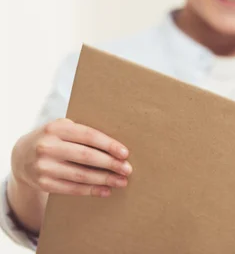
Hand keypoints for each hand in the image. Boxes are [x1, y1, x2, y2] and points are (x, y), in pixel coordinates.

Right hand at [11, 118, 131, 197]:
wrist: (22, 155)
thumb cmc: (54, 138)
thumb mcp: (64, 128)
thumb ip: (84, 133)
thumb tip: (117, 147)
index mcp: (57, 128)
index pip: (89, 136)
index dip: (109, 145)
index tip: (125, 153)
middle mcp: (48, 146)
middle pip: (86, 157)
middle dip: (110, 164)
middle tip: (127, 169)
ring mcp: (43, 166)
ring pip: (80, 175)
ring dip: (104, 179)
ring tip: (121, 182)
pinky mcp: (43, 183)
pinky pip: (71, 188)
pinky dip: (91, 190)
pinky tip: (106, 191)